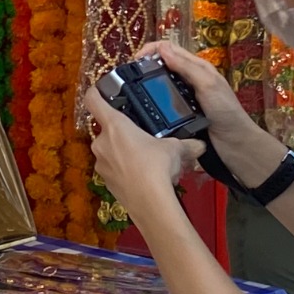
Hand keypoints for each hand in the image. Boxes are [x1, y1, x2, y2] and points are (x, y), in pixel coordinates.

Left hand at [83, 88, 204, 222]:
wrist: (150, 204)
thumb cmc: (158, 167)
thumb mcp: (175, 149)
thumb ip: (186, 144)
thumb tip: (200, 145)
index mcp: (114, 125)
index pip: (93, 99)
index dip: (96, 91)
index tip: (102, 90)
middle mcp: (101, 142)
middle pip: (106, 128)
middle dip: (122, 132)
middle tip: (141, 136)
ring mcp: (101, 164)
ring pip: (110, 151)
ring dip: (123, 152)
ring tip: (145, 159)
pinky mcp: (105, 182)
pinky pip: (113, 169)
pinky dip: (124, 169)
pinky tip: (142, 176)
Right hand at [137, 39, 254, 144]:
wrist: (235, 144)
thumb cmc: (226, 112)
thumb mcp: (208, 84)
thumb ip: (186, 67)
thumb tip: (161, 49)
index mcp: (197, 67)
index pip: (170, 49)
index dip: (151, 50)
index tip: (135, 60)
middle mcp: (190, 79)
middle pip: (163, 65)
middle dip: (146, 65)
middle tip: (129, 77)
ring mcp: (185, 96)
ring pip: (162, 84)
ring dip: (148, 84)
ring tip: (133, 91)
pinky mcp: (181, 113)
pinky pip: (164, 103)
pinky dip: (154, 101)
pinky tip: (145, 108)